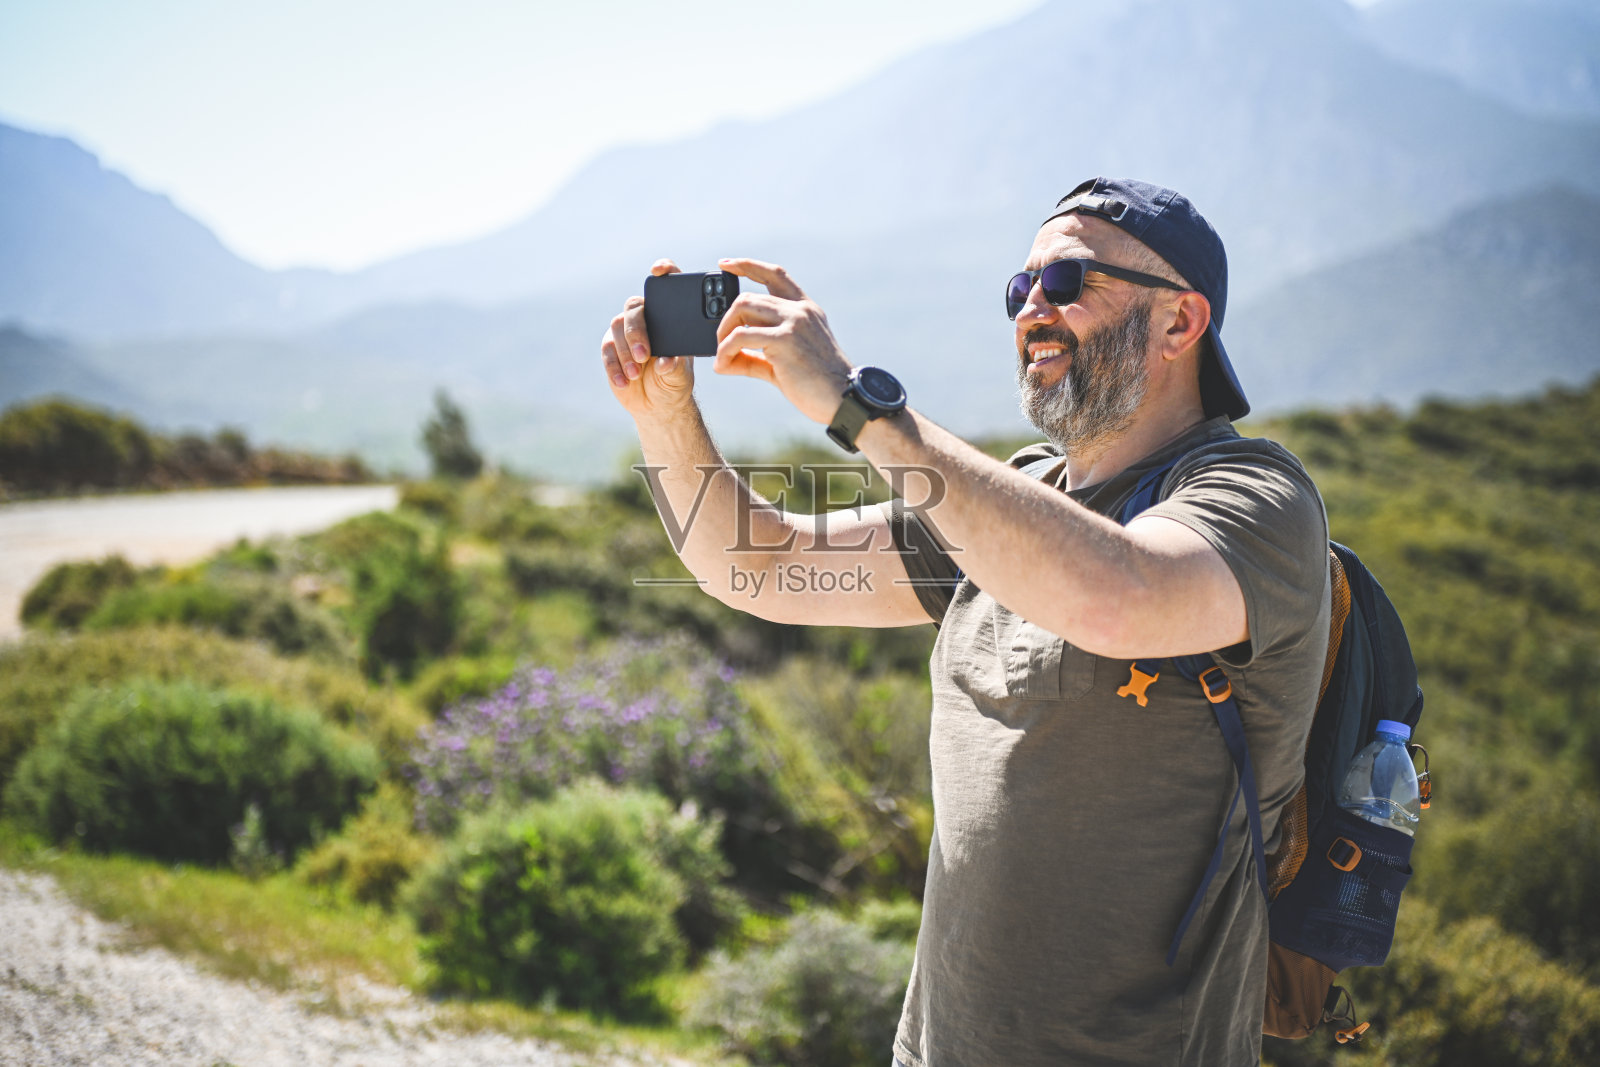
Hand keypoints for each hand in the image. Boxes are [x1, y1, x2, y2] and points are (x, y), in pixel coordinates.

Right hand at [602, 259, 695, 421]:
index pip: (666, 285)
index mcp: (669, 316)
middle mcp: (645, 318)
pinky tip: (625, 381)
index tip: (658, 271)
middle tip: (644, 355)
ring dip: (626, 352)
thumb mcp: (680, 376)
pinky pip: (607, 351)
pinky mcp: (611, 348)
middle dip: (637, 331)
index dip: (663, 271)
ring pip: (617, 328)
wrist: (658, 404)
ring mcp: (625, 331)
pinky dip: (615, 366)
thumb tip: (665, 361)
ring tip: (636, 373)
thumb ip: (675, 367)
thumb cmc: (674, 382)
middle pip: (634, 308)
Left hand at [713, 258, 853, 424]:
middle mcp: (800, 309)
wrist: (844, 400)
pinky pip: (741, 336)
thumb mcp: (783, 364)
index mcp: (805, 309)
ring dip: (723, 333)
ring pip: (742, 307)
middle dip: (726, 319)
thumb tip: (722, 362)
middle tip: (720, 344)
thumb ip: (755, 357)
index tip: (725, 264)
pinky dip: (725, 350)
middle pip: (748, 296)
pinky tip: (724, 366)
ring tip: (722, 356)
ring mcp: (794, 321)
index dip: (747, 265)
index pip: (774, 274)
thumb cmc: (817, 386)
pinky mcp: (785, 340)